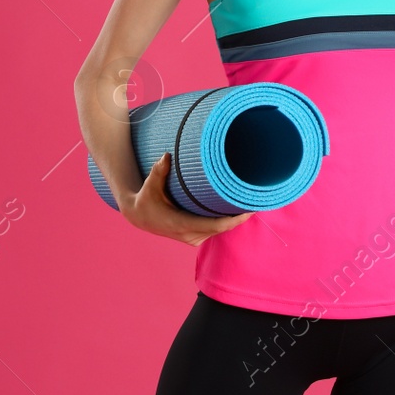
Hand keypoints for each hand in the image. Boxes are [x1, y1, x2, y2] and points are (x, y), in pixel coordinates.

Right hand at [120, 151, 252, 245]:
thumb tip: (166, 156)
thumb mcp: (150, 185)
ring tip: (249, 202)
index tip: (249, 209)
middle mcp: (189, 235)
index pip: (215, 225)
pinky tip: (237, 211)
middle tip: (255, 199)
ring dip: (235, 219)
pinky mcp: (195, 238)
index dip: (234, 219)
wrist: (139, 217)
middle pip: (222, 228)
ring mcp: (192, 238)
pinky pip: (215, 231)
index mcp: (181, 224)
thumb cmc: (146, 198)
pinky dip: (227, 222)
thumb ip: (159, 171)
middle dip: (239, 216)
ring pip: (220, 231)